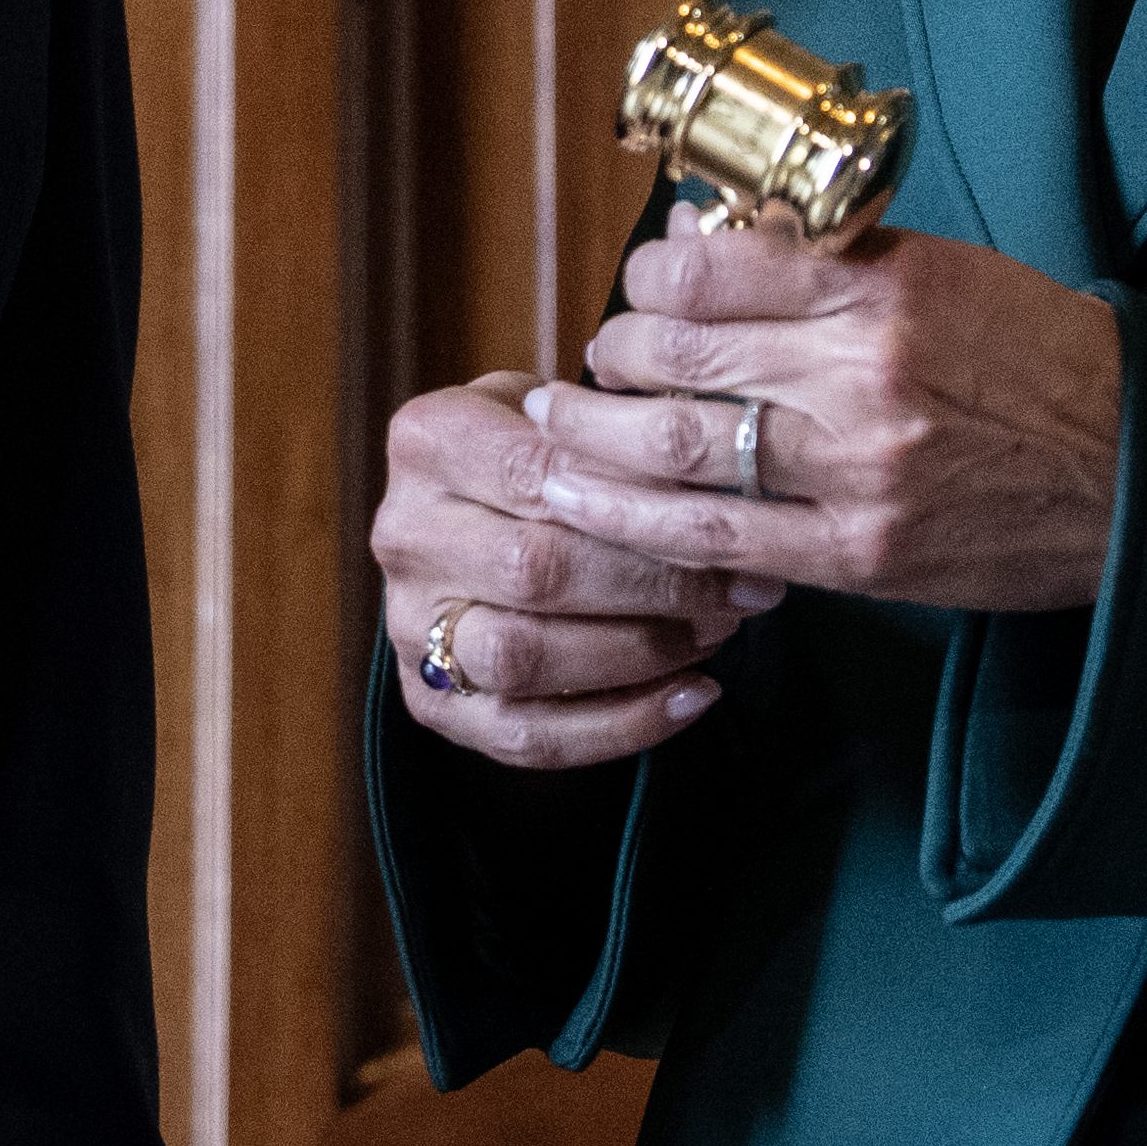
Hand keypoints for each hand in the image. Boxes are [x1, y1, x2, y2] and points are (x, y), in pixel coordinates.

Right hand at [374, 368, 784, 768]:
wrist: (467, 508)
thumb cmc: (537, 448)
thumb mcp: (562, 410)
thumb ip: (614, 432)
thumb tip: (716, 473)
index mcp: (429, 440)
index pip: (541, 476)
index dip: (640, 503)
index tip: (726, 522)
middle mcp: (405, 533)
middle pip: (536, 572)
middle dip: (656, 587)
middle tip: (741, 589)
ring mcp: (408, 624)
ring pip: (525, 659)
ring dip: (640, 654)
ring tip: (717, 633)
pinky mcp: (430, 702)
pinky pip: (526, 736)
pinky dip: (620, 726)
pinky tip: (693, 697)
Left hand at [524, 209, 1122, 614]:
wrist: (1134, 471)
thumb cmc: (1036, 358)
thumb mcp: (939, 272)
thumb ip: (818, 259)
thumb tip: (695, 239)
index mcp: (881, 287)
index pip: (709, 271)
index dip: (648, 280)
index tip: (640, 291)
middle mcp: (861, 373)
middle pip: (676, 358)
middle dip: (610, 359)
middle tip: (587, 368)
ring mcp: (856, 470)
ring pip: (676, 451)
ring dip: (594, 445)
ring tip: (555, 438)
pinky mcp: (859, 553)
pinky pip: (720, 542)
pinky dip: (646, 529)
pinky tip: (598, 516)